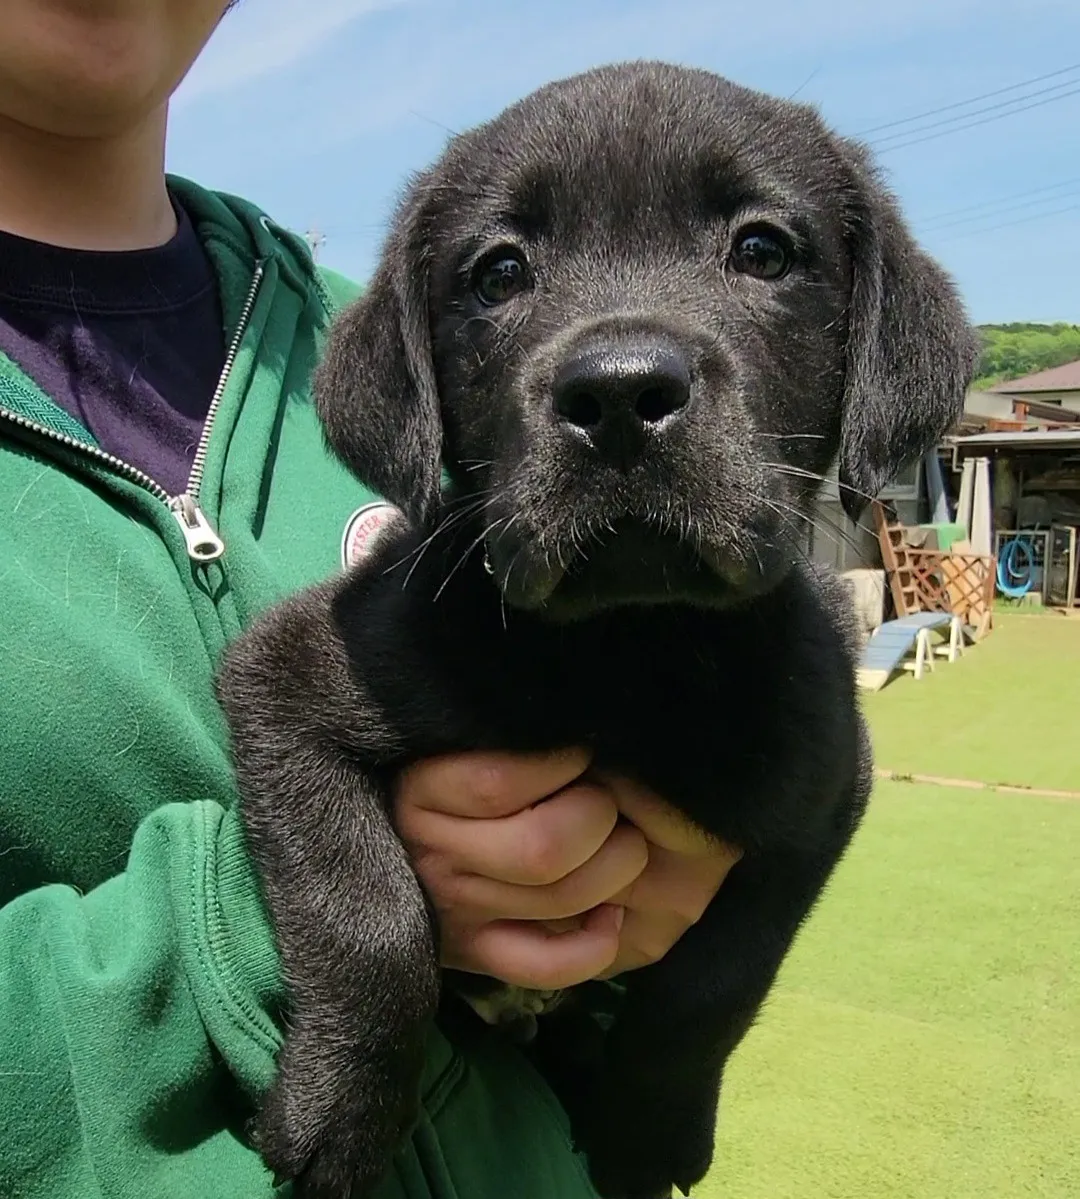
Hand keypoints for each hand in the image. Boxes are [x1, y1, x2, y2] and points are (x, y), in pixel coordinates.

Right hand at [394, 749, 740, 990]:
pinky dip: (595, 944)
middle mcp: (435, 857)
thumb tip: (573, 711)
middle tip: (602, 796)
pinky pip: (549, 966)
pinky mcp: (479, 956)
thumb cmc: (432, 767)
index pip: (502, 782)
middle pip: (545, 847)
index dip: (563, 762)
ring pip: (562, 899)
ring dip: (617, 865)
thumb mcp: (444, 737)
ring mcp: (458, 913)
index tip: (577, 749)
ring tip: (618, 838)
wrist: (365, 849)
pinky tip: (610, 910)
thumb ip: (497, 730)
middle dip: (598, 814)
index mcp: (422, 793)